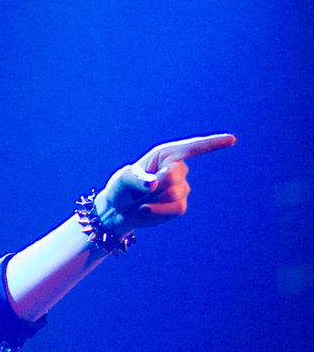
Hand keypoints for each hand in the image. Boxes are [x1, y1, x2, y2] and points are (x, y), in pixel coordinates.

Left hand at [95, 134, 235, 233]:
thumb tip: (153, 184)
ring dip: (154, 199)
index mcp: (166, 154)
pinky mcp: (179, 205)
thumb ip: (137, 179)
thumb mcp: (123, 179)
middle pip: (174, 175)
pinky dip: (159, 211)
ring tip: (143, 199)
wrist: (119, 211)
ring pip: (175, 193)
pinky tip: (147, 209)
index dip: (213, 144)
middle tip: (140, 190)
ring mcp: (181, 187)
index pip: (193, 147)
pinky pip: (176, 208)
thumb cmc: (121, 189)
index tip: (232, 139)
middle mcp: (177, 168)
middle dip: (155, 184)